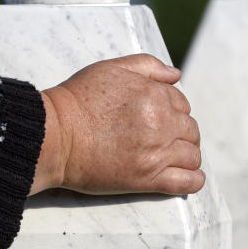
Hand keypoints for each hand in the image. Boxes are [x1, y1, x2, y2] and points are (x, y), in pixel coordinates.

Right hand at [30, 54, 203, 195]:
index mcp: (154, 95)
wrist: (53, 135)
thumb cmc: (76, 100)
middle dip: (182, 133)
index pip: (182, 103)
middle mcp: (160, 124)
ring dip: (187, 155)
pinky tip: (193, 178)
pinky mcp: (147, 179)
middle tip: (164, 140)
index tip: (160, 119)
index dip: (173, 111)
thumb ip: (147, 66)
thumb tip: (176, 75)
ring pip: (192, 155)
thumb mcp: (110, 69)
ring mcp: (156, 153)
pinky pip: (186, 183)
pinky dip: (194, 181)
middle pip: (190, 130)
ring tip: (175, 158)